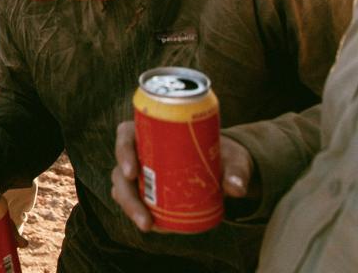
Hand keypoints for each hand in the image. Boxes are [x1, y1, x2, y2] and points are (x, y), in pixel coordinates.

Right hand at [110, 120, 256, 231]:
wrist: (224, 167)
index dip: (123, 152)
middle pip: (121, 169)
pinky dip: (138, 213)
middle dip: (127, 194)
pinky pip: (133, 200)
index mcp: (152, 131)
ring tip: (148, 225)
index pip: (126, 135)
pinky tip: (153, 226)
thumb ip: (236, 171)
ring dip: (130, 207)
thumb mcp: (233, 158)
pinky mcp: (146, 189)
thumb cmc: (223, 154)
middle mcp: (141, 150)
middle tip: (144, 216)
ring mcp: (141, 172)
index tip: (133, 172)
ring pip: (123, 188)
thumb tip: (236, 189)